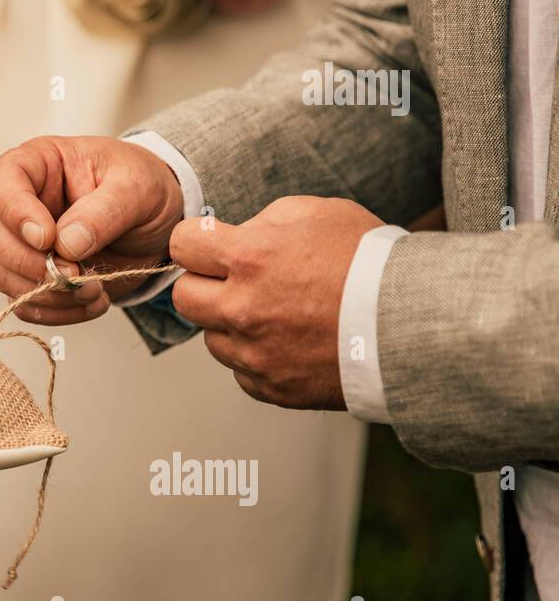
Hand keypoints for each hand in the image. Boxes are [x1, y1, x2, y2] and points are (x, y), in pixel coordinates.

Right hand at [0, 136, 185, 323]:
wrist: (156, 222)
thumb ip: (104, 211)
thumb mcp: (137, 188)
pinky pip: (24, 302)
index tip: (47, 238)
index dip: (15, 213)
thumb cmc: (141, 188)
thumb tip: (66, 244)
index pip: (2, 181)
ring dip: (45, 292)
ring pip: (2, 273)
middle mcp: (21, 203)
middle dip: (29, 263)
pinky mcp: (32, 276)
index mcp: (39, 164)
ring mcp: (21, 242)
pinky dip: (56, 311)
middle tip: (74, 274)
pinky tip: (92, 302)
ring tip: (94, 290)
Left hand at [169, 196, 382, 408]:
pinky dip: (256, 357)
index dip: (197, 242)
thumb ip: (265, 221)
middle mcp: (243, 309)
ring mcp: (255, 354)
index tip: (213, 245)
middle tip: (237, 280)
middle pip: (184, 297)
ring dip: (231, 324)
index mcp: (251, 258)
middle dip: (205, 284)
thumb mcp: (319, 213)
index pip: (182, 245)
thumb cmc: (372, 262)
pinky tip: (290, 341)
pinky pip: (241, 371)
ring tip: (276, 313)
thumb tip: (233, 235)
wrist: (418, 326)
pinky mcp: (271, 387)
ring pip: (211, 337)